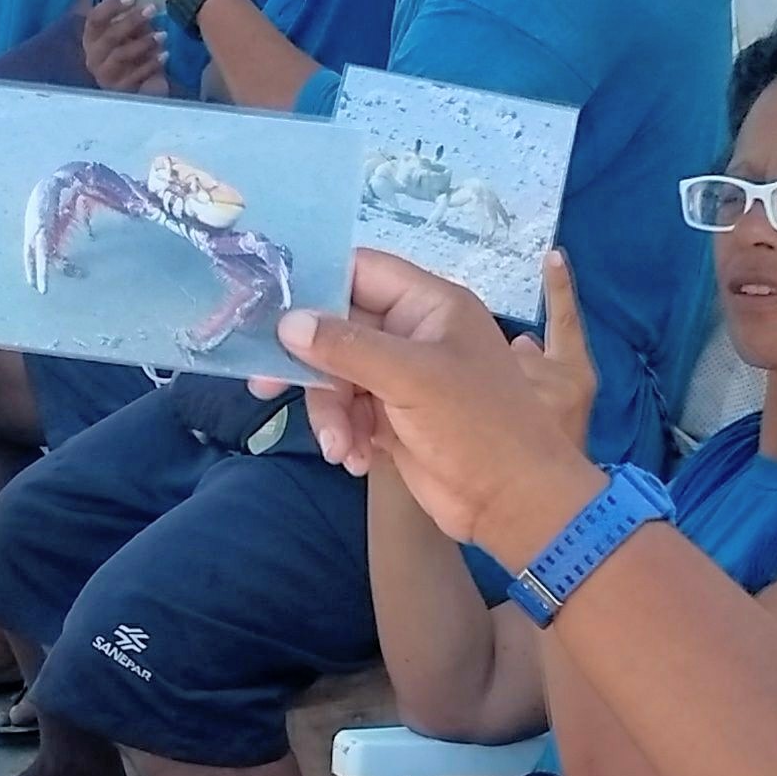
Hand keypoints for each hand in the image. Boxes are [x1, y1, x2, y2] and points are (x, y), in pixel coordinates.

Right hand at [78, 0, 167, 92]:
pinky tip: (165, 54)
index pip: (94, 18)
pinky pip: (136, 75)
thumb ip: (131, 17)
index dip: (112, 6)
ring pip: (121, 55)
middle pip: (109, 36)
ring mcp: (104, 76)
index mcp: (92, 38)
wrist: (143, 86)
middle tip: (152, 9)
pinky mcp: (120, 91)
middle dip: (131, 21)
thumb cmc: (135, 52)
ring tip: (163, 34)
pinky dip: (152, 63)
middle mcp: (93, 57)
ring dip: (143, 42)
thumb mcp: (133, 32)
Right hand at [286, 247, 608, 564]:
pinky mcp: (393, 417)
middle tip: (264, 385)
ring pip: (337, 376)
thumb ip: (347, 347)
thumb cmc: (478, 427)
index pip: (359, 272)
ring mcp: (402, 377)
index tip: (270, 309)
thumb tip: (288, 322)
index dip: (315, 284)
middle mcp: (413, 333)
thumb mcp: (412, 379)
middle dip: (308, 364)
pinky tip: (357, 460)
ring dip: (329, 413)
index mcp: (429, 304)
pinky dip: (345, 434)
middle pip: (338, 328)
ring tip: (342, 448)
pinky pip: (349, 412)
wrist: (513, 503)